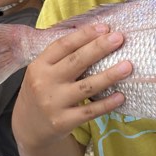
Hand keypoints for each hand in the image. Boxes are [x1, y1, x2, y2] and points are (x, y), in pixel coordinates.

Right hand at [12, 23, 131, 155]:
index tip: (105, 28)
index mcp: (39, 65)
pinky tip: (121, 96)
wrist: (28, 128)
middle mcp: (44, 83)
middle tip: (119, 38)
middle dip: (99, 48)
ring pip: (86, 86)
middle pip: (76, 62)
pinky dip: (106, 104)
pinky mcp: (63, 122)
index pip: (63, 45)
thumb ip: (60, 57)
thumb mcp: (41, 72)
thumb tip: (94, 36)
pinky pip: (90, 111)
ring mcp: (53, 103)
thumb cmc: (40, 92)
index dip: (84, 35)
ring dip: (109, 75)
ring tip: (128, 66)